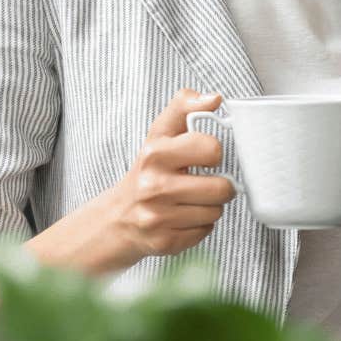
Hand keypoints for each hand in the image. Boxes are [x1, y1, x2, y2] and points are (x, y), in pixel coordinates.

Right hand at [99, 89, 236, 263]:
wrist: (120, 216)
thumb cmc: (149, 169)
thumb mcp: (160, 133)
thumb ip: (185, 106)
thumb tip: (215, 98)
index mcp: (155, 154)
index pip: (211, 149)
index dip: (213, 153)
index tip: (203, 156)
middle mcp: (153, 187)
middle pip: (221, 188)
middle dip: (220, 185)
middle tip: (204, 182)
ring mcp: (158, 217)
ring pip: (216, 211)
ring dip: (210, 206)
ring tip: (192, 200)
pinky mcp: (165, 242)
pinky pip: (206, 231)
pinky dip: (200, 225)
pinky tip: (184, 217)